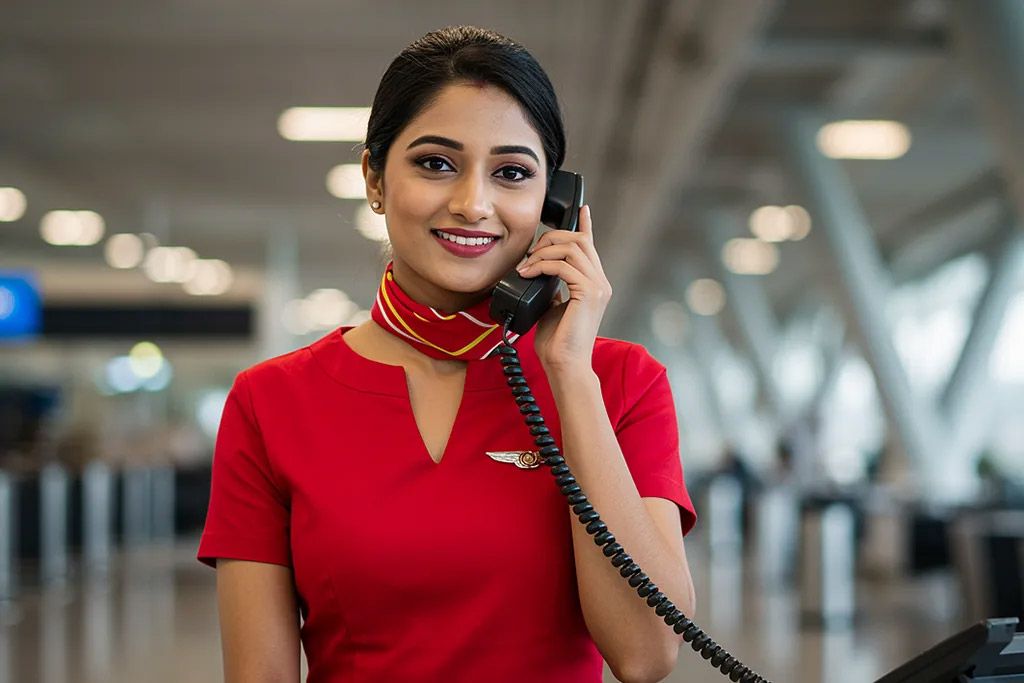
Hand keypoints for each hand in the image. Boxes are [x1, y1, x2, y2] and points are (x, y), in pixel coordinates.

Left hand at [515, 205, 611, 375]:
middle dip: (552, 238)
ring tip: (527, 266)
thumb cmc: (557, 343)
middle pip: (580, 241)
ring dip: (544, 252)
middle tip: (531, 252)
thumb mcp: (552, 306)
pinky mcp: (589, 294)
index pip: (591, 247)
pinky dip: (543, 265)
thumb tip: (539, 272)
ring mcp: (598, 287)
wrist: (564, 365)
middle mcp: (600, 283)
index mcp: (594, 284)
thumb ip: (551, 287)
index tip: (581, 209)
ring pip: (573, 249)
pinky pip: (564, 266)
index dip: (585, 225)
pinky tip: (529, 273)